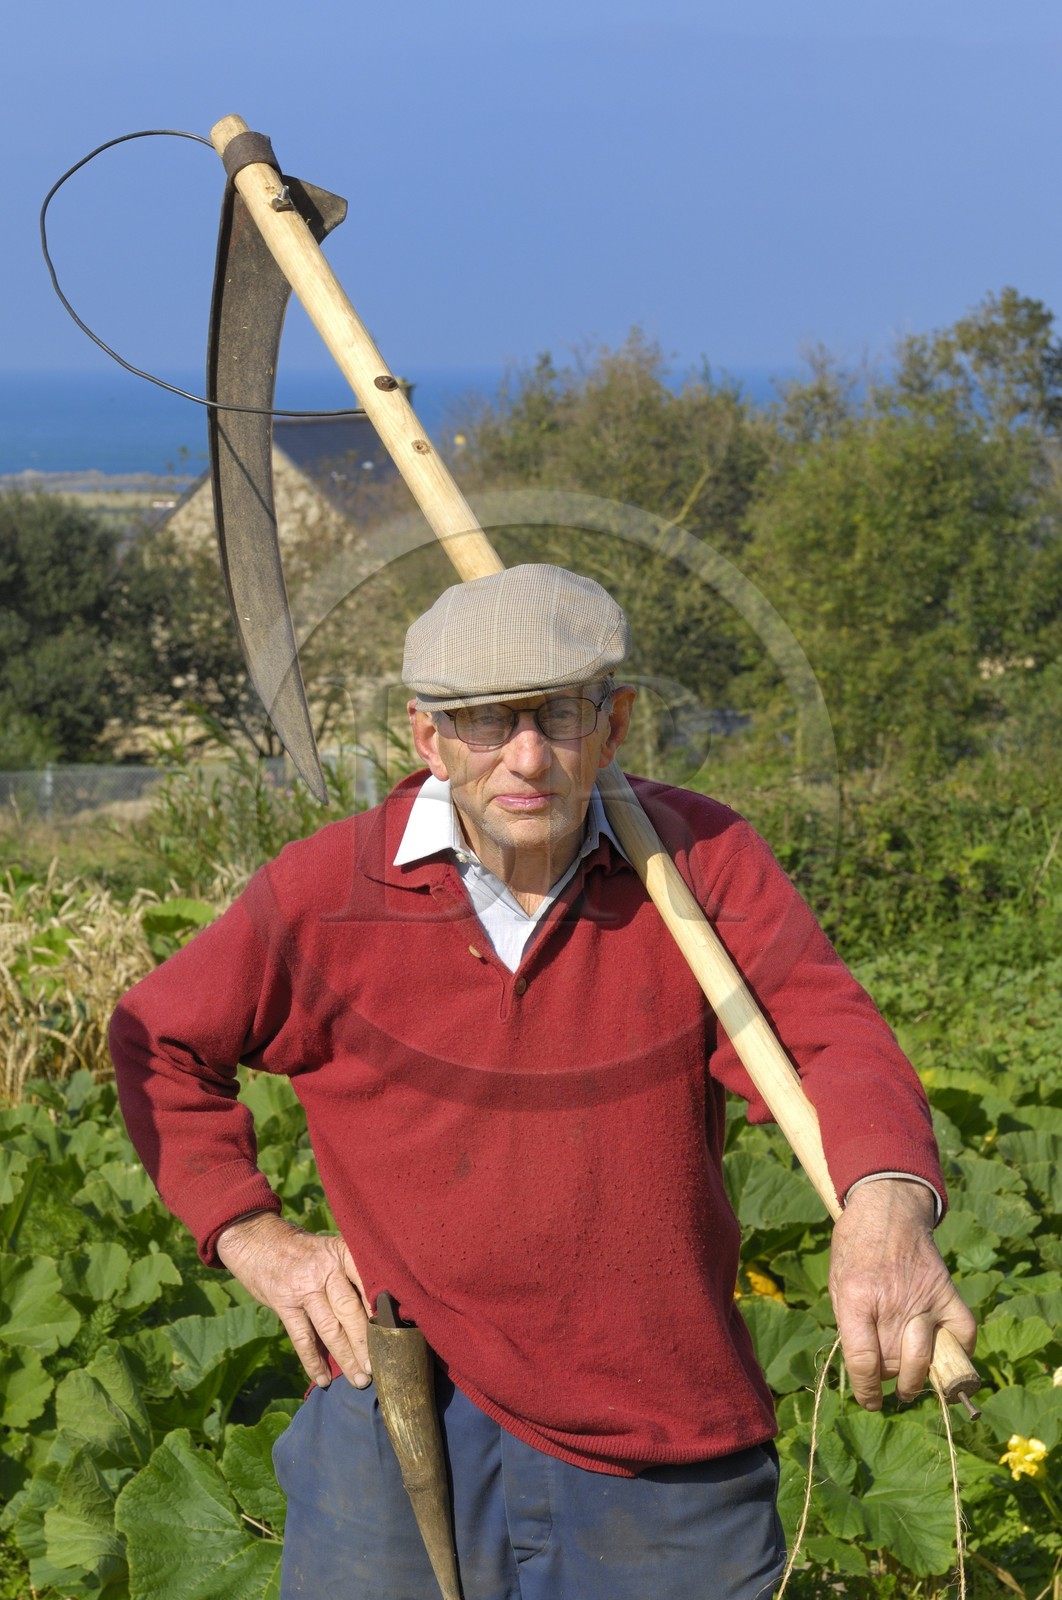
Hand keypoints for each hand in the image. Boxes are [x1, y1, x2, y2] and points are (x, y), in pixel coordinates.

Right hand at [216, 1212, 371, 1388]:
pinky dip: (313, 1361)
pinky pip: (302, 1337)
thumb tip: (378, 1310)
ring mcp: (303, 1287)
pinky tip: (323, 1379)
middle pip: (351, 1310)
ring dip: (346, 1357)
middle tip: (381, 1367)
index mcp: (342, 1253)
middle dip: (367, 1342)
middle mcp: (325, 1269)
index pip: (368, 1284)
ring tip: (359, 1379)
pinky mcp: (284, 1303)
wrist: (257, 1239)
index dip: (383, 1311)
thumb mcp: (330, 1251)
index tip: (397, 1335)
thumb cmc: (304, 1250)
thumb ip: (350, 1274)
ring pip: (330, 1328)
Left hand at [828, 1178, 975, 1408]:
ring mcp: (924, 1298)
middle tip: (888, 1380)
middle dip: (889, 1381)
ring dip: (919, 1379)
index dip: (866, 1390)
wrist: (887, 1209)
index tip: (870, 1402)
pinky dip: (958, 1352)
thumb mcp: (838, 1282)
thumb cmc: (855, 1247)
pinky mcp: (947, 1293)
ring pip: (927, 1359)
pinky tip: (943, 1353)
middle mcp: (891, 1301)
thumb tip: (865, 1369)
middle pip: (894, 1365)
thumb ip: (850, 1324)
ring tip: (912, 1381)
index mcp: (856, 1297)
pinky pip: (963, 1335)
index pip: (863, 1361)